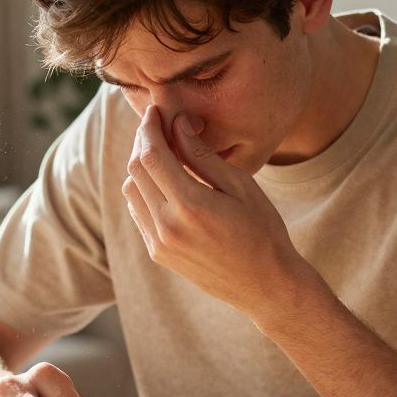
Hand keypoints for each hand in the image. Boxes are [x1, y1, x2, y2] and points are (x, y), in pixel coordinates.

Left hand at [122, 104, 314, 317]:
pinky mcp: (158, 253)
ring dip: (141, 166)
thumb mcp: (240, 186)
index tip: (154, 111)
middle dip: (142, 142)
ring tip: (163, 152)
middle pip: (136, 170)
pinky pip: (138, 212)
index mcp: (190, 206)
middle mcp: (167, 226)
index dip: (149, 127)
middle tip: (157, 126)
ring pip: (131, 191)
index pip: (152, 155)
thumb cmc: (263, 230)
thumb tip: (177, 124)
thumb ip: (203, 156)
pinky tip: (165, 181)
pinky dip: (143, 190)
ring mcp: (159, 243)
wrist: (266, 285)